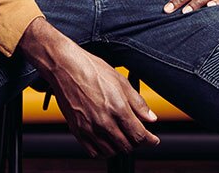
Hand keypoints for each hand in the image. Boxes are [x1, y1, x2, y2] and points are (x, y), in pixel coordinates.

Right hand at [18, 18, 159, 156]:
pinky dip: (103, 150)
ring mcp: (89, 128)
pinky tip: (106, 139)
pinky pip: (94, 152)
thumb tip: (151, 117)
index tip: (153, 140)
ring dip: (120, 147)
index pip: (139, 136)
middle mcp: (104, 122)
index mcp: (117, 108)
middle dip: (136, 142)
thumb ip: (137, 102)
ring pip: (111, 152)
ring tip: (121, 135)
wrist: (66, 67)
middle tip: (136, 134)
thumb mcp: (120, 81)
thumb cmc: (91, 69)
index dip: (150, 140)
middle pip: (127, 146)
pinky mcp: (77, 131)